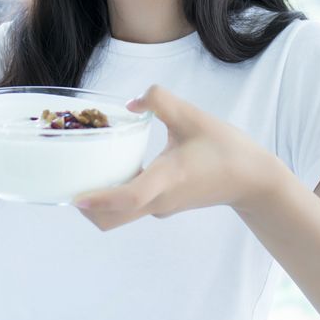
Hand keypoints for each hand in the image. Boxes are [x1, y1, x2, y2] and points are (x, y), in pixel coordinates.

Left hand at [74, 84, 287, 231]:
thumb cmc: (226, 148)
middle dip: (86, 208)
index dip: (100, 199)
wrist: (253, 180)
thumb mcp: (194, 116)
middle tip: (67, 180)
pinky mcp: (163, 206)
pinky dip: (113, 197)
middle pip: (112, 219)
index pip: (129, 197)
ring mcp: (161, 207)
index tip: (75, 198)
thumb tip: (132, 102)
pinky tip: (111, 168)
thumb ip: (161, 101)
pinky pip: (130, 208)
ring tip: (84, 171)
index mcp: (166, 179)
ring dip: (97, 203)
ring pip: (119, 216)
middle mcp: (159, 200)